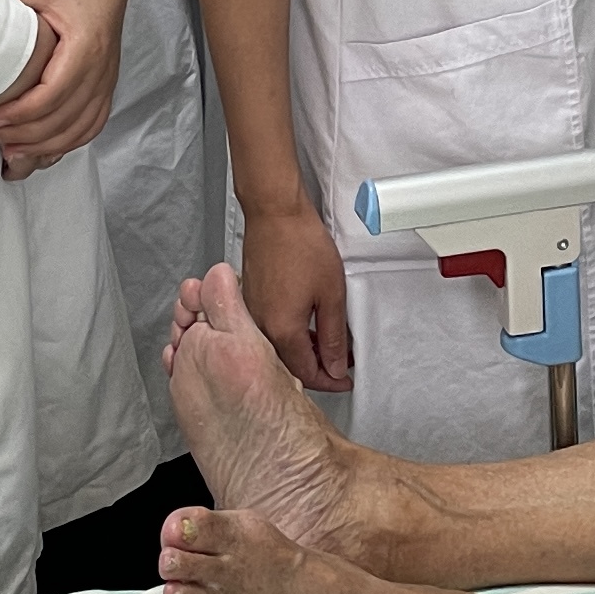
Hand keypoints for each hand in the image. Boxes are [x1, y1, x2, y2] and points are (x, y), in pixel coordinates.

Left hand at [0, 0, 137, 176]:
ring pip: (80, 129)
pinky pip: (93, 125)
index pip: (52, 95)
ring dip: (46, 146)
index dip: (20, 114)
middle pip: (64, 119)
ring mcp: (107, 79)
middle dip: (25, 136)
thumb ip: (4, 10)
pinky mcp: (107, 85)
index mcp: (84, 45)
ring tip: (13, 151)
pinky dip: (69, 142)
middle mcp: (101, 68)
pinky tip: (44, 147)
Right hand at [240, 206, 354, 391]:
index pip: (305, 373)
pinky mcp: (249, 300)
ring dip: (303, 351)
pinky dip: (289, 334)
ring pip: (278, 348)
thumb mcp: (331, 293)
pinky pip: (269, 329)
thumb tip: (336, 364)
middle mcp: (259, 327)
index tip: (344, 379)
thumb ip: (333, 336)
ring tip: (326, 343)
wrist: (274, 212)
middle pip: (289, 364)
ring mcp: (251, 313)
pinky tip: (304, 324)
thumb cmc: (299, 243)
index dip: (330, 381)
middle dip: (317, 368)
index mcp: (280, 330)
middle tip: (339, 363)